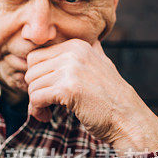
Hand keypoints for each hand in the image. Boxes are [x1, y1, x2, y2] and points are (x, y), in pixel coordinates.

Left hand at [25, 39, 157, 152]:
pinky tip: (47, 117)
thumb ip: (84, 52)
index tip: (45, 91)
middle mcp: (73, 53)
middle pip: (30, 72)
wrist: (127, 117)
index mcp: (77, 45)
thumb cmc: (109, 96)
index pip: (35, 57)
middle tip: (44, 103)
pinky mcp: (67, 89)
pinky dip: (37, 111)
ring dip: (35, 103)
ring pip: (31, 86)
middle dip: (34, 90)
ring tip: (47, 111)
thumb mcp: (99, 64)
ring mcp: (71, 70)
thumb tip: (77, 39)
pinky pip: (35, 98)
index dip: (36, 77)